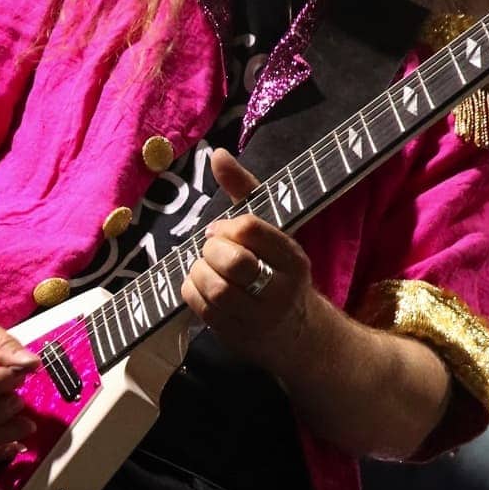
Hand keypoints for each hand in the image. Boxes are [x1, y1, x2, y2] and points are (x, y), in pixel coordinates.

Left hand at [181, 147, 316, 372]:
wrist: (296, 334)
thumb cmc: (276, 271)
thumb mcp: (271, 232)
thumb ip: (244, 191)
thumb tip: (217, 154)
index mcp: (292, 258)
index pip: (250, 229)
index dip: (225, 226)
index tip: (221, 232)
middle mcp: (280, 289)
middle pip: (233, 262)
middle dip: (211, 251)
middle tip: (211, 252)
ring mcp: (259, 317)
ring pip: (215, 288)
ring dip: (199, 272)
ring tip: (205, 269)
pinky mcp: (237, 335)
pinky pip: (202, 309)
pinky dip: (192, 291)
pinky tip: (200, 287)